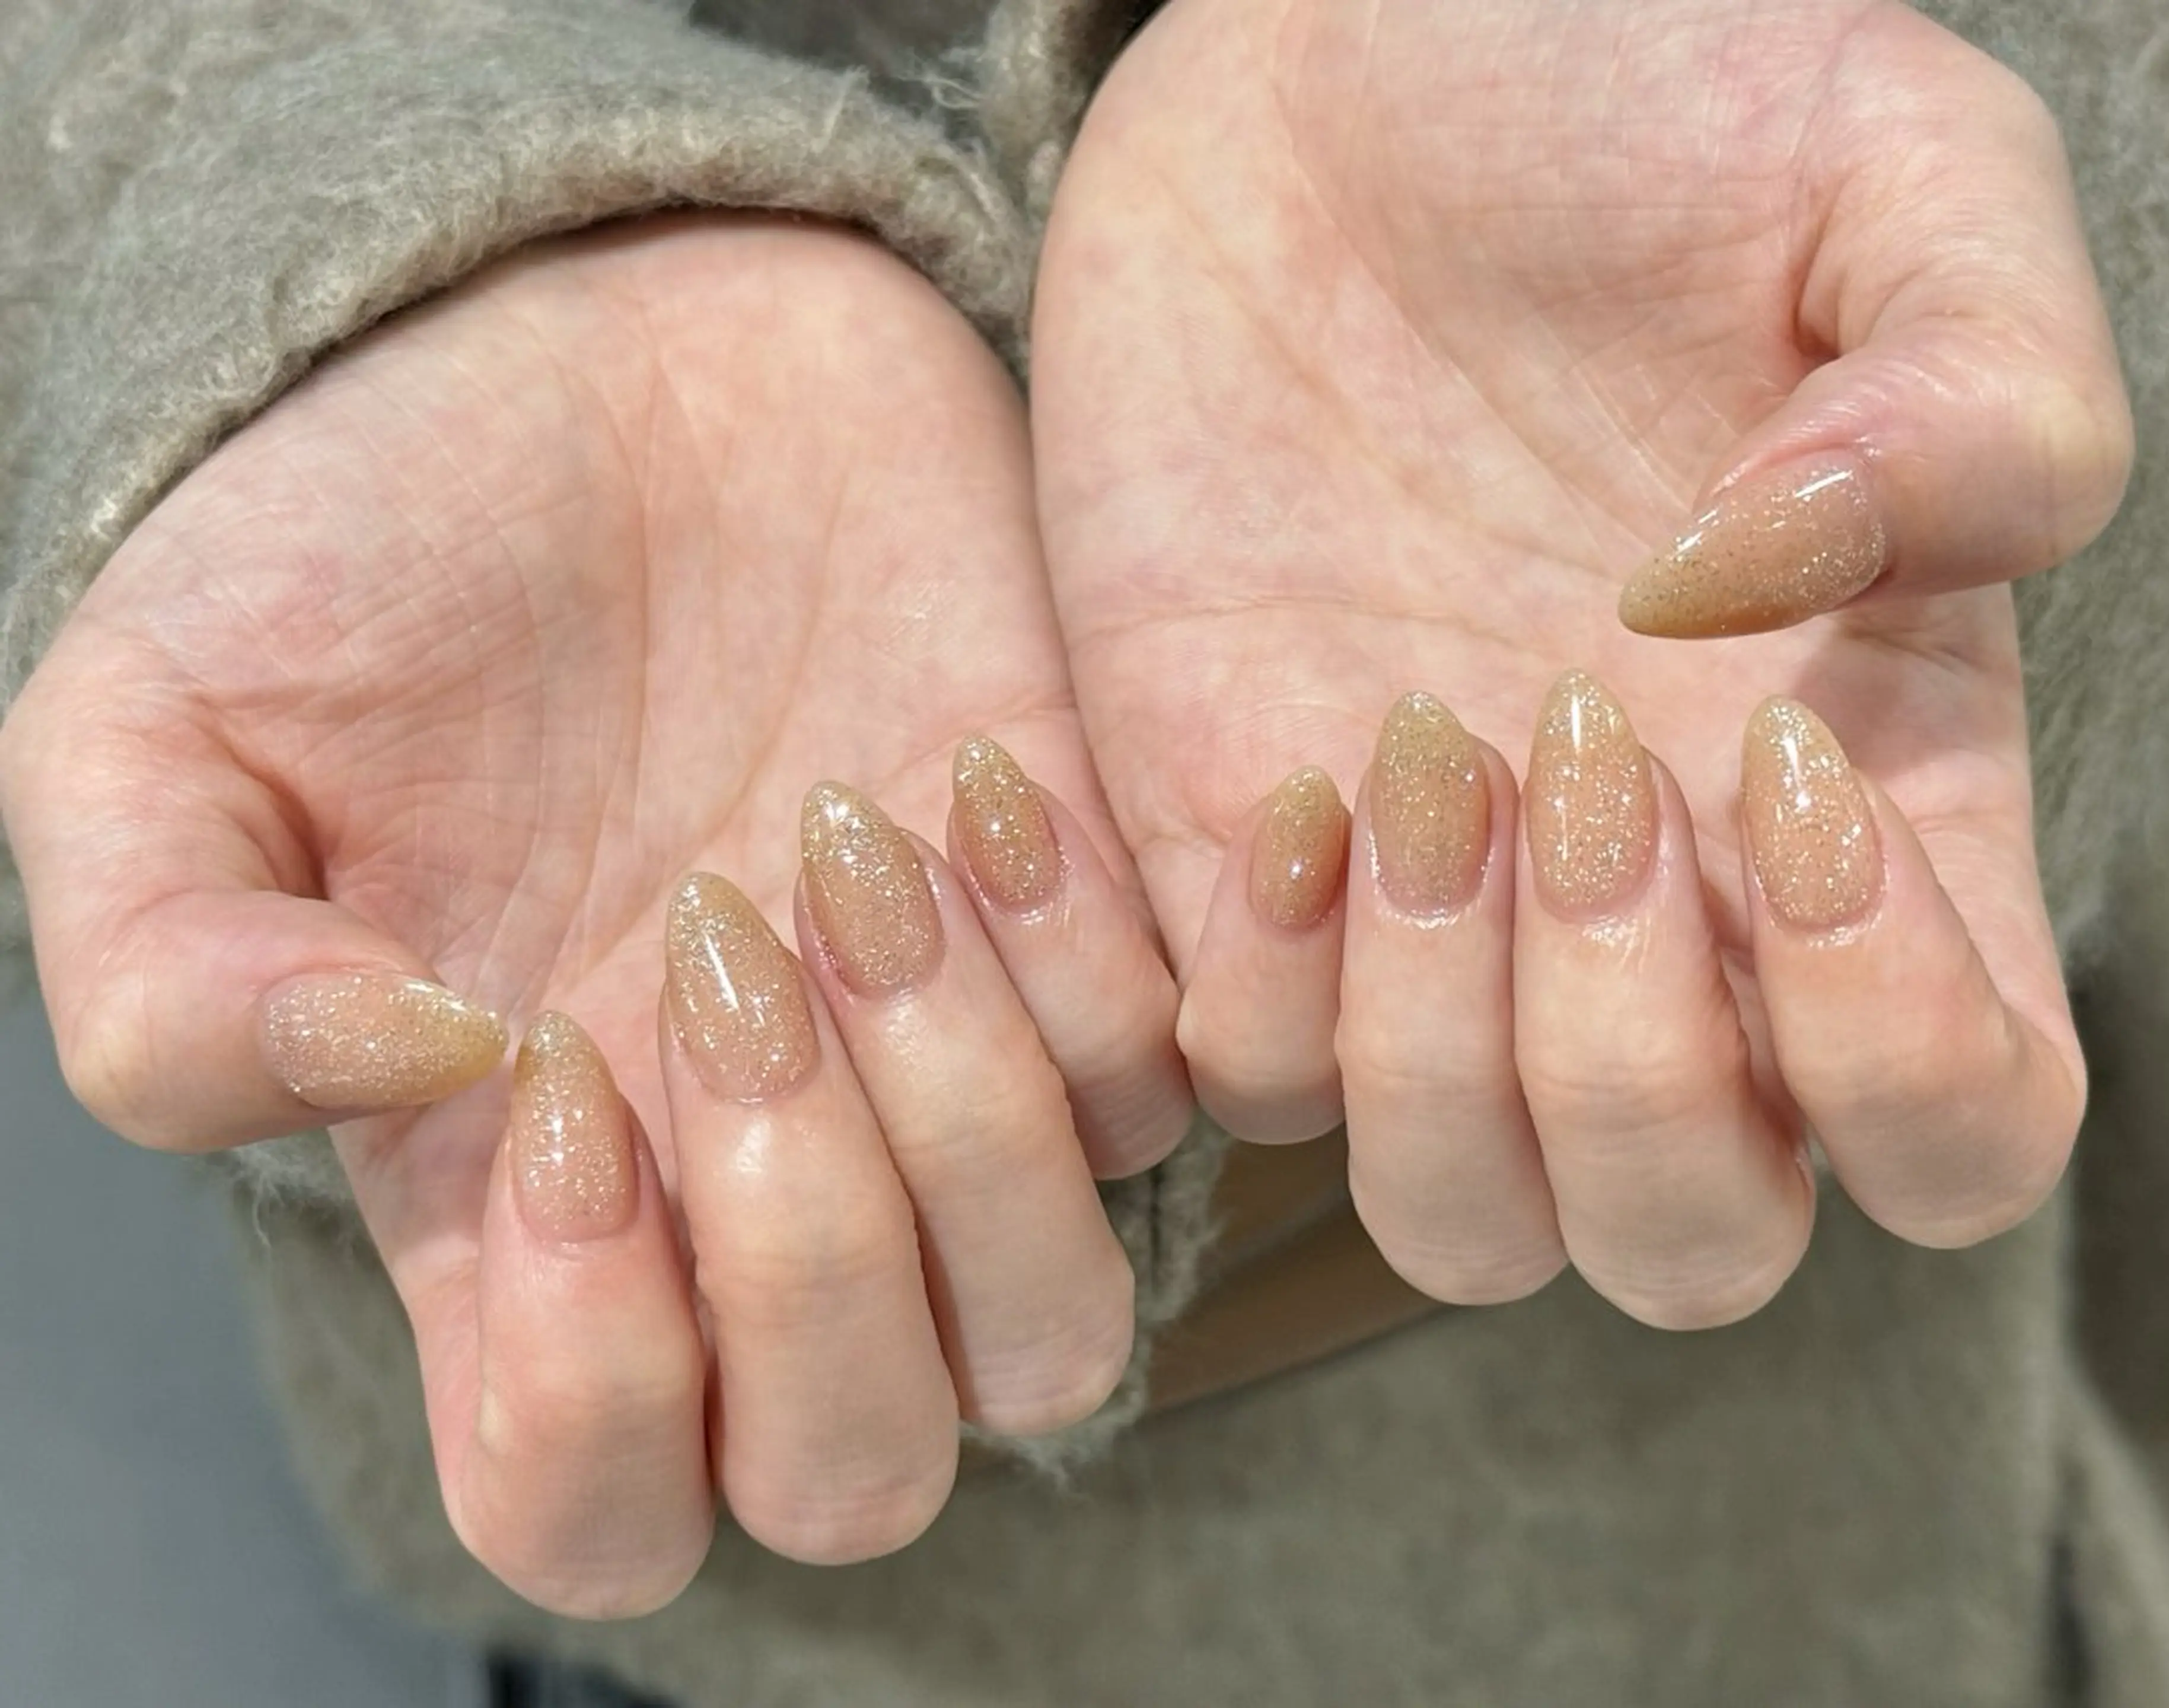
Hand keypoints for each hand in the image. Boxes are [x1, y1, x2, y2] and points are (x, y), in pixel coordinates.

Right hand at [0, 217, 1187, 1612]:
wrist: (600, 348)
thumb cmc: (367, 547)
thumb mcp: (160, 736)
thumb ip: (172, 976)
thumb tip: (401, 1071)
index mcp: (516, 1208)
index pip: (594, 1502)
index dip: (595, 1395)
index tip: (555, 1089)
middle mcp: (743, 1191)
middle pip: (865, 1467)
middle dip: (817, 1272)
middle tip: (721, 964)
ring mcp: (935, 1080)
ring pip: (1055, 1328)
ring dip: (972, 1130)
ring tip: (849, 857)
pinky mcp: (1087, 934)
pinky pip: (1169, 1080)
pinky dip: (1090, 957)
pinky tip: (970, 768)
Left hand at [1032, 0, 2129, 1321]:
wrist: (1348, 63)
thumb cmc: (1646, 93)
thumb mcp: (1897, 172)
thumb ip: (1976, 404)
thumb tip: (1765, 614)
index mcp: (1869, 797)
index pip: (1959, 1127)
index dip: (1903, 1058)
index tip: (1789, 780)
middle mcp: (1657, 912)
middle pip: (1683, 1238)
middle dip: (1628, 1080)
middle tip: (1573, 764)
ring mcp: (1429, 915)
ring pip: (1451, 1212)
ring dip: (1429, 1054)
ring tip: (1407, 756)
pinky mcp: (1226, 859)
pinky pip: (1231, 1078)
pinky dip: (1248, 986)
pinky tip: (1276, 770)